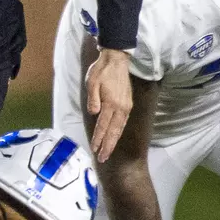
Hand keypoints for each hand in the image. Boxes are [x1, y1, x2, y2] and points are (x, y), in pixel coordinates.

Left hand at [85, 48, 131, 162]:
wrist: (116, 60)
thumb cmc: (101, 70)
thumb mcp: (92, 81)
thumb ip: (93, 98)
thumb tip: (94, 113)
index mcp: (111, 103)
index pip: (103, 125)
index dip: (98, 138)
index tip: (94, 149)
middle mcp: (121, 107)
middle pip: (114, 131)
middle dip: (108, 146)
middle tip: (102, 158)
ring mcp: (126, 106)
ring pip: (120, 128)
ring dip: (113, 141)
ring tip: (107, 152)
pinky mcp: (128, 104)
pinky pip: (123, 122)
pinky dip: (118, 132)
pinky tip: (114, 137)